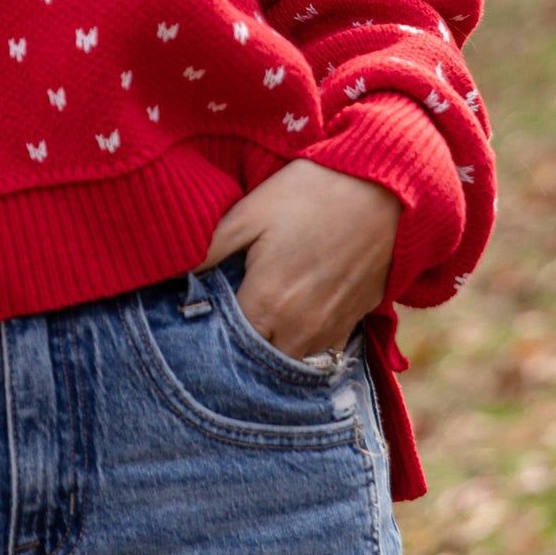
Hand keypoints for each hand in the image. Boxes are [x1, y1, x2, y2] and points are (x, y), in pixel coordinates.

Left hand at [200, 159, 400, 360]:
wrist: (384, 191)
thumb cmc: (310, 195)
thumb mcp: (251, 212)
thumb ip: (209, 249)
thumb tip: (171, 275)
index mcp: (266, 304)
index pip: (224, 346)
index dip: (209, 335)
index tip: (197, 320)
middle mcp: (298, 330)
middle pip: (256, 361)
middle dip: (238, 349)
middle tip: (223, 324)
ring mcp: (329, 332)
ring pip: (288, 363)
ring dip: (270, 350)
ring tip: (255, 324)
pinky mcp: (353, 324)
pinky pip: (319, 355)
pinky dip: (301, 347)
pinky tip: (290, 322)